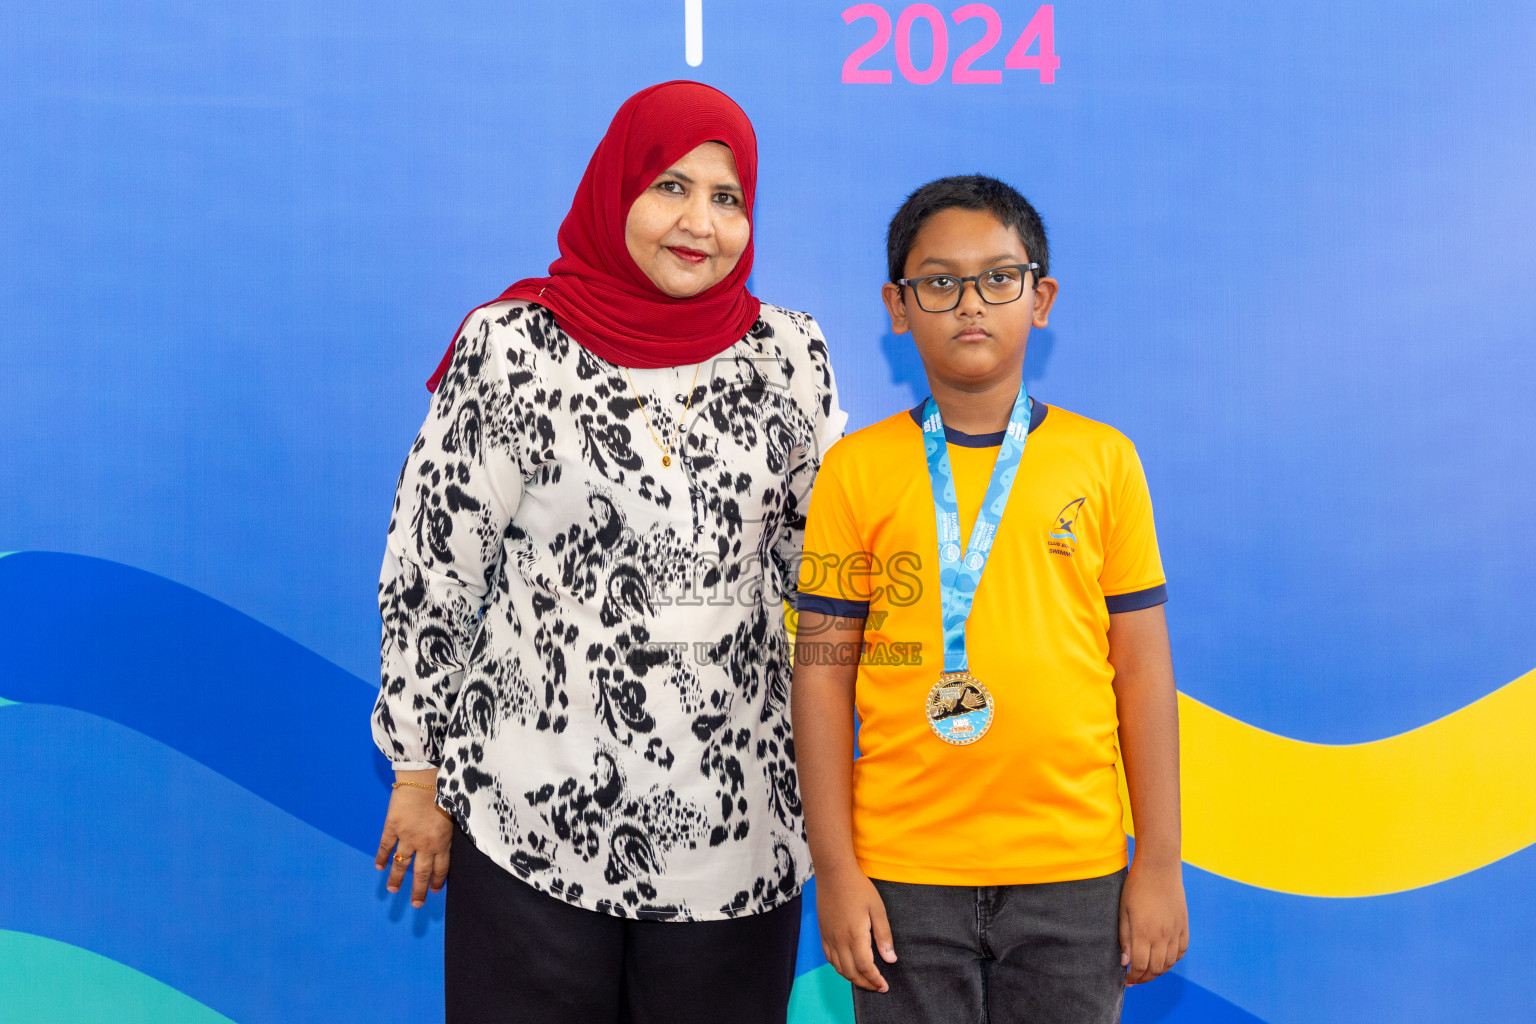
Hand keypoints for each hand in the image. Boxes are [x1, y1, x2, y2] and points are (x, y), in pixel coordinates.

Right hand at [375, 770, 452, 907]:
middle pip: (421, 873)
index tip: (434, 891)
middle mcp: (424, 844)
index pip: (440, 868)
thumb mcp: (453, 816)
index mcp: (442, 841)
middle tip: (416, 904)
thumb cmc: (445, 792)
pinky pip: (386, 846)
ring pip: (401, 863)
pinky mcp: (392, 827)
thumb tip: (444, 845)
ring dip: (397, 878)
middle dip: (418, 890)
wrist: (425, 777)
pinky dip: (382, 857)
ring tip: (393, 890)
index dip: (437, 880)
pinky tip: (379, 867)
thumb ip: (447, 834)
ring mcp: (407, 837)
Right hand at [816, 866, 896, 992]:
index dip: (875, 980)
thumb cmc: (858, 888)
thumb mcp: (877, 909)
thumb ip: (883, 936)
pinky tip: (847, 966)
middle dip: (865, 983)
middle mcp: (839, 940)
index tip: (884, 986)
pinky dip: (839, 967)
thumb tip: (890, 959)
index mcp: (855, 936)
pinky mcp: (822, 932)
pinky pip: (829, 957)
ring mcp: (828, 937)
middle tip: (877, 987)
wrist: (833, 872)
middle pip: (851, 972)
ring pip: (838, 967)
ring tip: (865, 980)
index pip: (866, 967)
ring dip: (852, 978)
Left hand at [1118, 858, 1188, 984]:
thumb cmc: (1136, 886)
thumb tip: (1125, 962)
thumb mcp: (1123, 910)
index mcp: (1144, 932)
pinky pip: (1181, 951)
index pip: (1140, 966)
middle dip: (1145, 978)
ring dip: (1158, 971)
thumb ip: (1124, 938)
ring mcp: (1175, 931)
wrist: (1159, 867)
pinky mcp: (1184, 926)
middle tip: (1135, 979)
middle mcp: (1162, 935)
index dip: (1133, 977)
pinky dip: (1173, 960)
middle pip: (1156, 968)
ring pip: (1170, 963)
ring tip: (1148, 971)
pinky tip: (1164, 959)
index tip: (1127, 980)